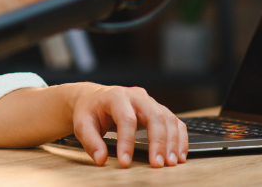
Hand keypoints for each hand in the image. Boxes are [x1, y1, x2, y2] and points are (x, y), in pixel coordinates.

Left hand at [72, 84, 187, 167]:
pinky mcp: (157, 109)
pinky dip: (180, 138)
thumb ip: (91, 142)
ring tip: (171, 163)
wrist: (93, 99)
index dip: (127, 142)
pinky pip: (174, 121)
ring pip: (168, 118)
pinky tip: (179, 155)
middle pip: (154, 115)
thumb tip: (101, 159)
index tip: (125, 162)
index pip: (126, 118)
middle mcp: (136, 96)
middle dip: (158, 142)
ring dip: (173, 142)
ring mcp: (149, 101)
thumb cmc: (89, 111)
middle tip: (158, 164)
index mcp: (116, 96)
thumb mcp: (82, 125)